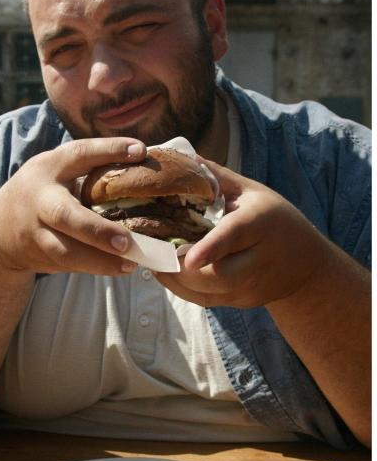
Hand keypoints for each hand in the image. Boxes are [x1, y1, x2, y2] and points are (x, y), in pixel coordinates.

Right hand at [0, 137, 146, 275]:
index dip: (109, 150)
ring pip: (65, 250)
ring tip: (131, 262)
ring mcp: (36, 231)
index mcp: (48, 168)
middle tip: (127, 242)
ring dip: (99, 259)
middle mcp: (39, 199)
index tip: (140, 151)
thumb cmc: (42, 194)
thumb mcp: (56, 172)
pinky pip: (69, 264)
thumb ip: (89, 168)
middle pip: (64, 215)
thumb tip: (142, 161)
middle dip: (96, 230)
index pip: (79, 154)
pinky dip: (95, 267)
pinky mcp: (39, 255)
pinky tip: (120, 268)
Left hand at [154, 161, 329, 308]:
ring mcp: (250, 286)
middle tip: (153, 253)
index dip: (211, 249)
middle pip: (219, 275)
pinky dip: (181, 289)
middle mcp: (258, 260)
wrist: (307, 266)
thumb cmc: (275, 219)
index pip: (234, 237)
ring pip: (207, 293)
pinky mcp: (241, 302)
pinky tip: (165, 273)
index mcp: (260, 223)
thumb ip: (218, 178)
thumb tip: (185, 157)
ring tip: (153, 261)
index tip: (188, 258)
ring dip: (175, 280)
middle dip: (182, 270)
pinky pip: (205, 301)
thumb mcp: (252, 192)